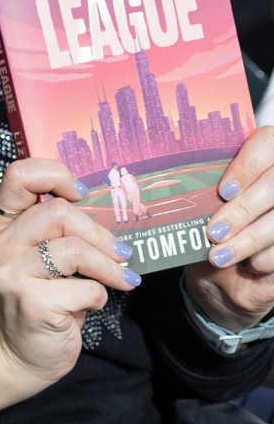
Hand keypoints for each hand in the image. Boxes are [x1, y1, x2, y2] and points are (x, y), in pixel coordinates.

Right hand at [0, 157, 136, 415]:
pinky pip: (84, 287)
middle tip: (122, 252)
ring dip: (108, 266)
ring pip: (72, 249)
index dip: (55, 175)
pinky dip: (100, 295)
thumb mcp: (46, 259)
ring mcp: (10, 274)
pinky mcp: (31, 303)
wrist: (23, 354)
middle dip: (100, 233)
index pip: (18, 177)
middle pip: (57, 212)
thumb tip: (111, 210)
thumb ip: (62, 231)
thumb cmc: (45, 301)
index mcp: (3, 227)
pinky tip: (93, 303)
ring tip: (122, 278)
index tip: (83, 195)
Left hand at [186, 125, 273, 331]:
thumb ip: (197, 188)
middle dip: (244, 209)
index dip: (248, 164)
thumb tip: (160, 177)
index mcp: (261, 162)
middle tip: (215, 231)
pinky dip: (265, 259)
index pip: (266, 141)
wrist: (223, 282)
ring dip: (249, 239)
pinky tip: (249, 265)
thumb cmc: (210, 236)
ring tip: (220, 255)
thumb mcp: (199, 210)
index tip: (223, 191)